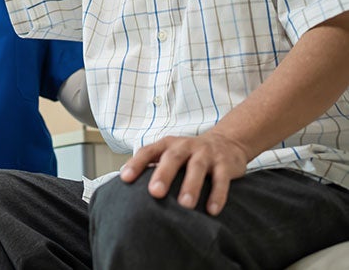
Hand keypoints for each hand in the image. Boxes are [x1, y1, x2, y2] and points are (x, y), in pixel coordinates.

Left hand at [119, 131, 247, 215]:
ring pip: (197, 167)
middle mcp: (185, 146)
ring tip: (185, 205)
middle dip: (163, 175)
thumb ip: (153, 167)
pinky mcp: (224, 164)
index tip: (125, 179)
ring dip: (190, 186)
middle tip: (155, 193)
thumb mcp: (171, 154)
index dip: (136, 164)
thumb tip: (127, 189)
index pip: (148, 151)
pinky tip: (212, 210)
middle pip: (172, 157)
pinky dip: (217, 194)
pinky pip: (221, 179)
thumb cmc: (189, 154)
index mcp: (168, 144)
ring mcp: (205, 154)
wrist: (227, 142)